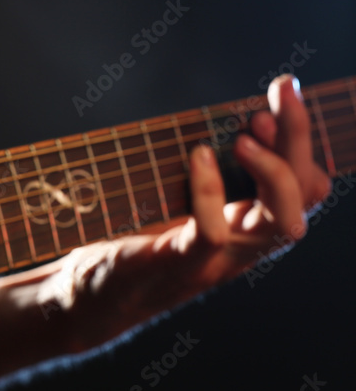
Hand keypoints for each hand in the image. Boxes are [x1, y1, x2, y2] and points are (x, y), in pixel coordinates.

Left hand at [0, 74, 331, 390]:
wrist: (85, 299)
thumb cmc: (128, 243)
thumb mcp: (171, 201)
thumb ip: (201, 175)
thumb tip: (215, 123)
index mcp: (247, 227)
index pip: (307, 187)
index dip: (302, 141)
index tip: (277, 98)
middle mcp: (243, 246)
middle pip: (304, 196)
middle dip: (299, 136)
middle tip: (281, 91)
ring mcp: (215, 261)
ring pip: (280, 222)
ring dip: (272, 172)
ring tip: (244, 135)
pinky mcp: (179, 266)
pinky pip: (213, 233)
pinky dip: (210, 191)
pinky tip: (198, 157)